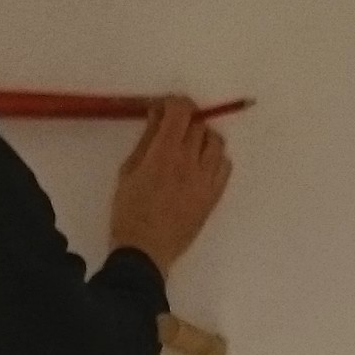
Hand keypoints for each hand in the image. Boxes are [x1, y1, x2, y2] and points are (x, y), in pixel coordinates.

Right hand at [110, 96, 230, 271]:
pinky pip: (225, 166)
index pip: (181, 111)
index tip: (164, 107)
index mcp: (165, 154)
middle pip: (199, 124)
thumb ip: (147, 140)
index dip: (174, 102)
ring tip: (189, 147)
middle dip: (185, 119)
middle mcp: (191, 163)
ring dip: (203, 137)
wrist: (145, 252)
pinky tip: (200, 166)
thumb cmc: (129, 211)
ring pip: (216, 142)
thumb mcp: (128, 170)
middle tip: (172, 127)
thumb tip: (158, 114)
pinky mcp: (214, 196)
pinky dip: (215, 159)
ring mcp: (206, 180)